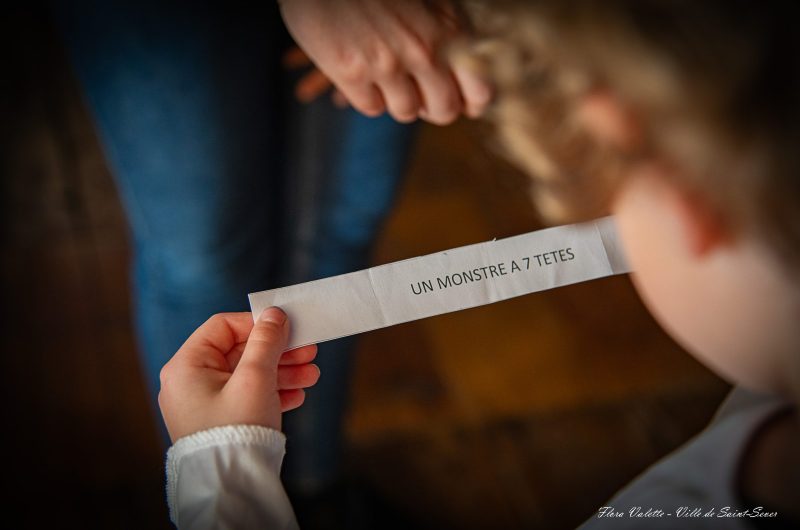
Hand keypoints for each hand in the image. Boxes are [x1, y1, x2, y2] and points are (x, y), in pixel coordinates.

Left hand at [158, 308, 319, 442]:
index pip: (223, 327)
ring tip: (312, 375)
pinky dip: (271, 392)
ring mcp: (203, 404)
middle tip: (309, 351)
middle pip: (239, 352)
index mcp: (186, 366)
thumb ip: (266, 341)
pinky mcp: (218, 422)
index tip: (287, 327)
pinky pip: (246, 397)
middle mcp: (189, 383)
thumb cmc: (236, 429)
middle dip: (278, 351)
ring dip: (282, 372)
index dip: (257, 324)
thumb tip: (274, 314)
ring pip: (247, 376)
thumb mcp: (255, 377)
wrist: (230, 486)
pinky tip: (297, 395)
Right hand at [279, 0, 491, 123]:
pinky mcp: (351, 73)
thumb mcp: (430, 2)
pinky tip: (360, 67)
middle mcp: (422, 49)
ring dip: (397, 99)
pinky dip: (367, 95)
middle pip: (444, 111)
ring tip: (384, 71)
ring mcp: (386, 63)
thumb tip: (471, 89)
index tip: (456, 99)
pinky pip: (372, 108)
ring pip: (407, 112)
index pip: (481, 93)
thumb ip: (453, 37)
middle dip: (432, 106)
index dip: (469, 102)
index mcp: (449, 29)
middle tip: (417, 90)